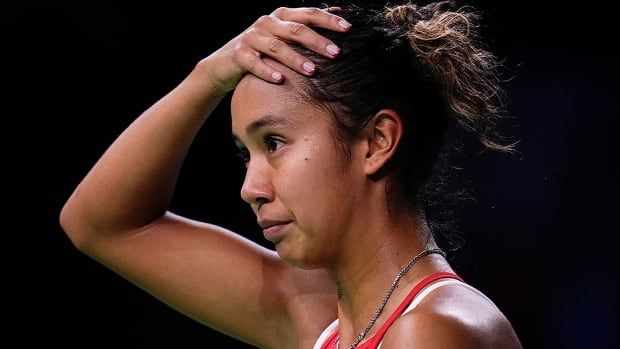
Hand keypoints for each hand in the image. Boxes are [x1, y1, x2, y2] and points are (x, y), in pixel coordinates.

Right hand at [201, 6, 350, 91]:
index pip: (308, 14)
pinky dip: (267, 71)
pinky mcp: (239, 55)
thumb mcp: (283, 35)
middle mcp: (266, 23)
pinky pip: (254, 62)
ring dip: (296, 59)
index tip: (348, 29)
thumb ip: (306, 25)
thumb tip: (338, 11)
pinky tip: (280, 80)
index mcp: (281, 16)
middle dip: (317, 41)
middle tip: (336, 53)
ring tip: (313, 71)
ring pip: (276, 47)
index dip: (328, 20)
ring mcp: (251, 38)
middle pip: (295, 30)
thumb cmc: (262, 50)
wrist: (224, 64)